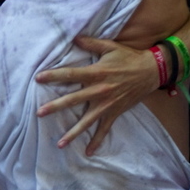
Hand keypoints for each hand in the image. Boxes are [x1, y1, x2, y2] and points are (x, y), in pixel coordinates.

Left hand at [35, 36, 158, 155]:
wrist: (151, 71)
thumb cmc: (128, 58)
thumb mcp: (110, 47)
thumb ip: (91, 43)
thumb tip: (73, 37)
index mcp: (96, 73)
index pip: (70, 74)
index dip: (54, 76)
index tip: (38, 78)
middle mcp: (99, 90)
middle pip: (73, 100)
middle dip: (55, 107)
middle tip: (39, 113)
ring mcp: (107, 104)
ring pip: (86, 121)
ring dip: (73, 133)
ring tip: (60, 143)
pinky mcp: (114, 113)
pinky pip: (104, 130)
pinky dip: (97, 141)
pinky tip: (88, 152)